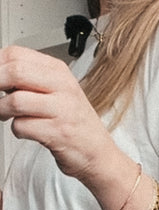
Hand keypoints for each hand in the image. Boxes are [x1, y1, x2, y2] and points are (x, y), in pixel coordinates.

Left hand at [0, 45, 116, 182]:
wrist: (98, 154)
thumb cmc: (74, 124)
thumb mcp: (57, 92)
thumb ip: (30, 80)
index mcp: (59, 72)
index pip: (17, 54)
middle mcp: (63, 86)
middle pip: (15, 71)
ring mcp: (62, 109)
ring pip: (15, 100)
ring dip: (1, 110)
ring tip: (5, 114)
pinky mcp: (58, 133)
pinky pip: (22, 126)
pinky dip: (17, 130)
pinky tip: (26, 131)